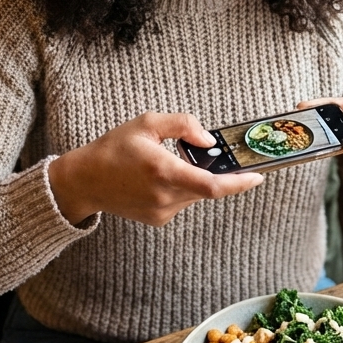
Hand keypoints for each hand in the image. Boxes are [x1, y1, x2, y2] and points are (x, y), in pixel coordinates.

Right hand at [47, 113, 263, 226]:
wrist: (84, 181)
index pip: (212, 185)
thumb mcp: (146, 123)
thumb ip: (182, 125)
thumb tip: (208, 139)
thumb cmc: (113, 149)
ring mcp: (162, 212)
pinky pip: (182, 201)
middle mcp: (165, 197)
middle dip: (217, 172)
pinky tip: (159, 176)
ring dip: (195, 178)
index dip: (239, 183)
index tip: (258, 176)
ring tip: (169, 162)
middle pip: (207, 188)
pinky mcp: (158, 219)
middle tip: (219, 156)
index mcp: (163, 171)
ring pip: (195, 194)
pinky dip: (181, 187)